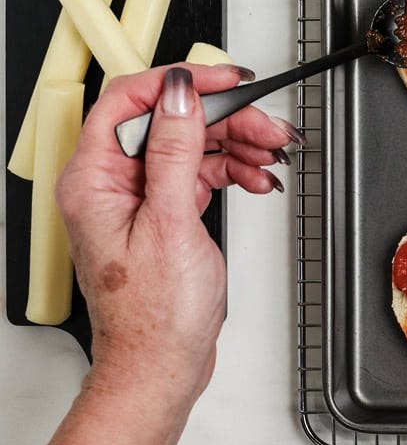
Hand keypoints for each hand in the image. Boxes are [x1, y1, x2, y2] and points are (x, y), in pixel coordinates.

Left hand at [55, 64, 299, 401]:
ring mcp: (139, 198)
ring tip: (274, 155)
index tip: (226, 79)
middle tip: (269, 127)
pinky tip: (258, 180)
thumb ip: (173, 151)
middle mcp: (111, 184)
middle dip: (226, 119)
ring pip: (192, 145)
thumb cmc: (154, 315)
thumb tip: (178, 93)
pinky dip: (234, 172)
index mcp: (94, 179)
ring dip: (238, 145)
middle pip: (171, 121)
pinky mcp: (165, 213)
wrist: (161, 365)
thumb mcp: (170, 223)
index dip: (181, 81)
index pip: (131, 100)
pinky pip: (201, 173)